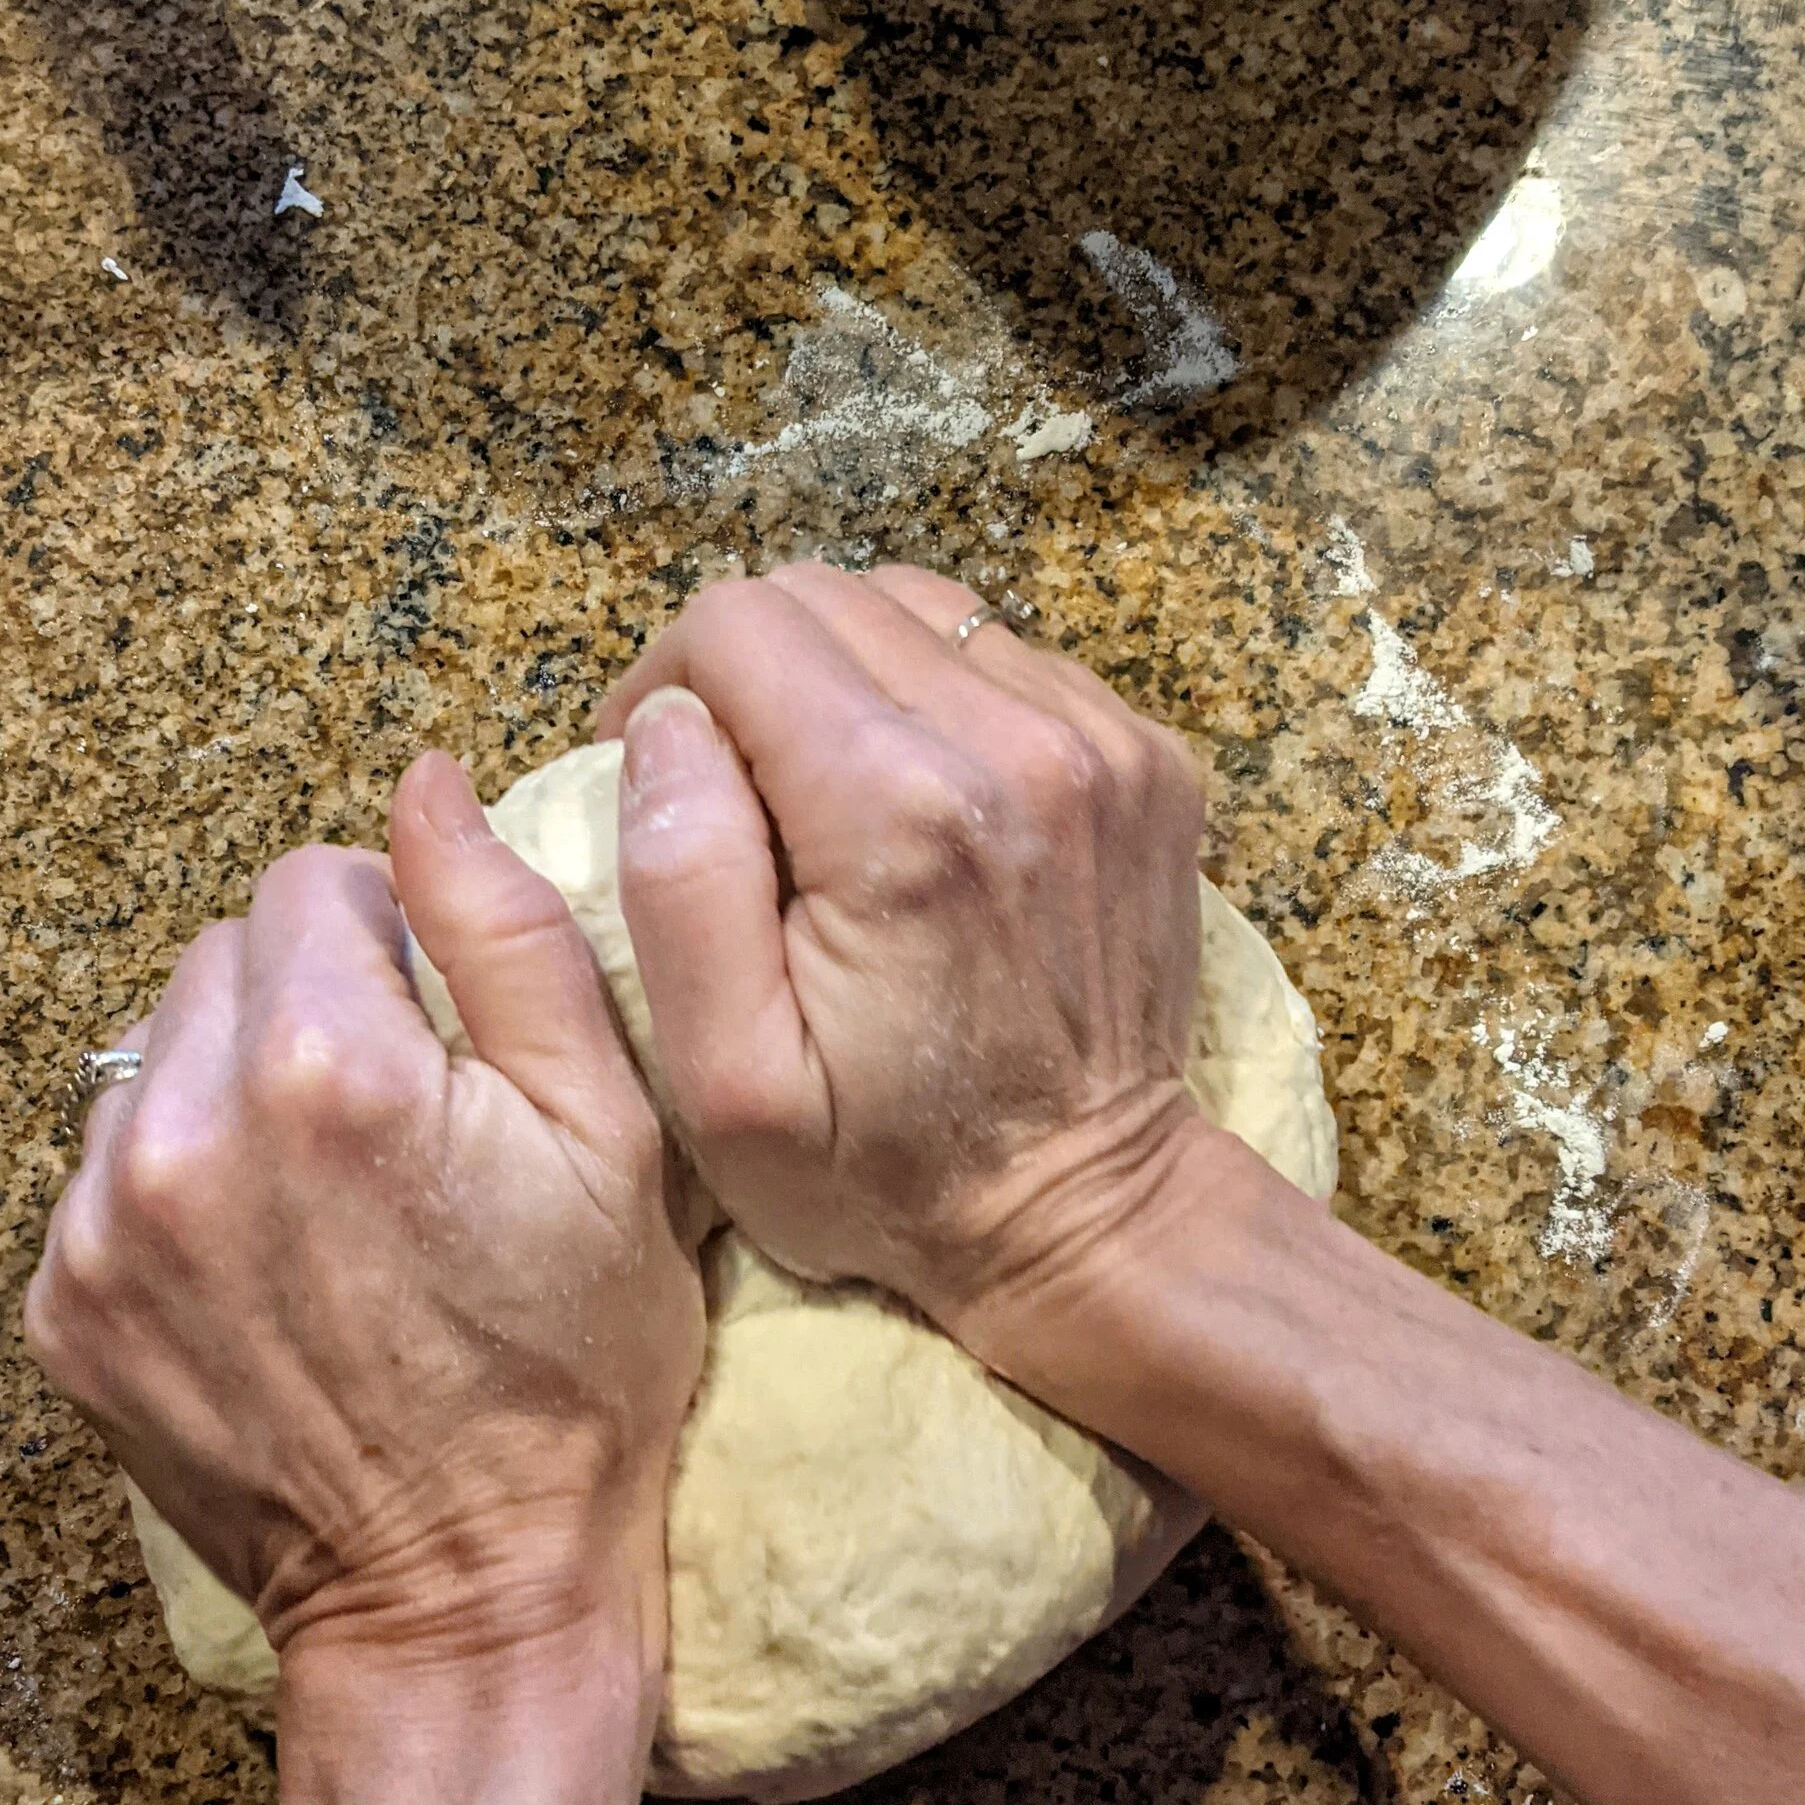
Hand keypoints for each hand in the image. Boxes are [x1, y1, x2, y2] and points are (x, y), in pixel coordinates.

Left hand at [24, 753, 704, 1691]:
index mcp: (329, 1070)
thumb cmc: (569, 1371)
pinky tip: (269, 1255)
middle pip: (223, 953)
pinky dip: (181, 1180)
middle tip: (395, 1109)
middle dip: (310, 997)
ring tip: (329, 1188)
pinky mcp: (61, 1309)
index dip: (392, 932)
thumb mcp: (608, 1131)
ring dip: (235, 1082)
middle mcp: (185, 1136)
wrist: (465, 1599)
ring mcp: (102, 1231)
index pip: (311, 877)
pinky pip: (107, 1165)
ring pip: (157, 1051)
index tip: (440, 1024)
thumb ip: (508, 928)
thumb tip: (430, 783)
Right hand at [596, 561, 1209, 1346]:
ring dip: (850, 674)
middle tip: (736, 788)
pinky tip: (929, 806)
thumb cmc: (889, 1167)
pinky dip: (944, 701)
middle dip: (750, 669)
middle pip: (826, 594)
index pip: (738, 623)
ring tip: (830, 791)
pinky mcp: (1147, 757)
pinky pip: (1006, 657)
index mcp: (896, 810)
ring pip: (919, 608)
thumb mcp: (728, 1078)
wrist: (1091, 1209)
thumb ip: (679, 879)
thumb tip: (666, 727)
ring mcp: (1100, 740)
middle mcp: (1014, 743)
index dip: (667, 685)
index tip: (657, 770)